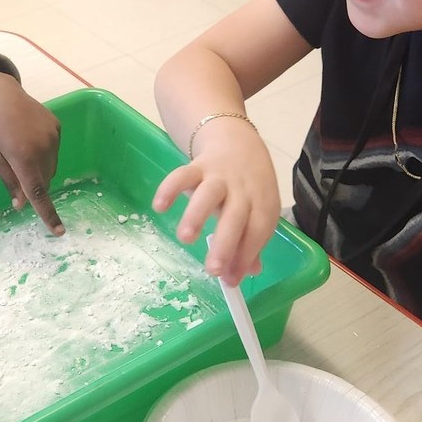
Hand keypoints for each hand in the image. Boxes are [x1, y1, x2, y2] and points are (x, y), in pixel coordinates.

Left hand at [0, 71, 63, 234]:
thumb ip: (10, 182)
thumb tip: (22, 205)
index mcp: (23, 156)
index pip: (38, 193)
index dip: (48, 214)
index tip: (58, 231)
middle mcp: (43, 147)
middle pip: (44, 180)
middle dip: (33, 184)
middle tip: (16, 170)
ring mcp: (53, 136)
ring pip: (51, 167)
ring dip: (39, 169)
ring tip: (21, 150)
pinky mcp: (57, 127)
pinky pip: (54, 150)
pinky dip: (44, 153)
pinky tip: (28, 138)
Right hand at [152, 123, 278, 283]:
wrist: (237, 140)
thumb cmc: (248, 185)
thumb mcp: (259, 209)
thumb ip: (251, 241)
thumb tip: (245, 273)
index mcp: (262, 202)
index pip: (258, 231)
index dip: (246, 255)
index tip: (231, 281)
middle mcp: (242, 189)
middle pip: (236, 216)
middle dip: (225, 244)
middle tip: (213, 270)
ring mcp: (219, 175)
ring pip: (209, 194)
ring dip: (197, 215)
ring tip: (185, 238)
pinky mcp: (197, 165)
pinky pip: (182, 175)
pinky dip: (169, 189)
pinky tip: (159, 206)